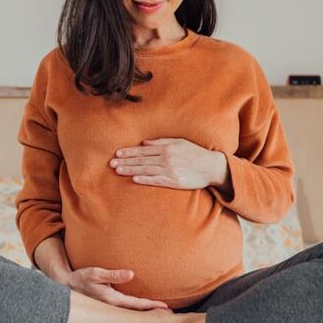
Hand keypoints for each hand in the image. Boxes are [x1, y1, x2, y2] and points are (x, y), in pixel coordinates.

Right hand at [67, 266, 170, 310]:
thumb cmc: (82, 278)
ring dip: (146, 313)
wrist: (67, 286)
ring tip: (161, 313)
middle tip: (170, 315)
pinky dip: (138, 311)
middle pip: (137, 312)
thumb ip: (114, 274)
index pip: (136, 304)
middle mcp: (113, 307)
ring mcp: (111, 308)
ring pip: (132, 313)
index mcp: (112, 299)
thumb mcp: (96, 273)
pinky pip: (127, 311)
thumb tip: (131, 274)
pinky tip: (144, 310)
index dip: (151, 305)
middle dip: (153, 313)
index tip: (165, 307)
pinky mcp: (109, 306)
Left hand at [108, 137, 227, 189]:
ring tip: (118, 171)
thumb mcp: (179, 142)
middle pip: (141, 159)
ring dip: (130, 170)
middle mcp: (166, 158)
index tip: (117, 154)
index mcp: (166, 148)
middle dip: (125, 162)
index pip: (143, 150)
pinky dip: (145, 179)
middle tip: (111, 164)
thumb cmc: (195, 153)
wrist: (211, 166)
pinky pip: (156, 180)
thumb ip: (162, 142)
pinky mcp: (174, 181)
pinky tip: (134, 179)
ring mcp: (169, 170)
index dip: (129, 152)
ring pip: (145, 169)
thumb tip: (145, 143)